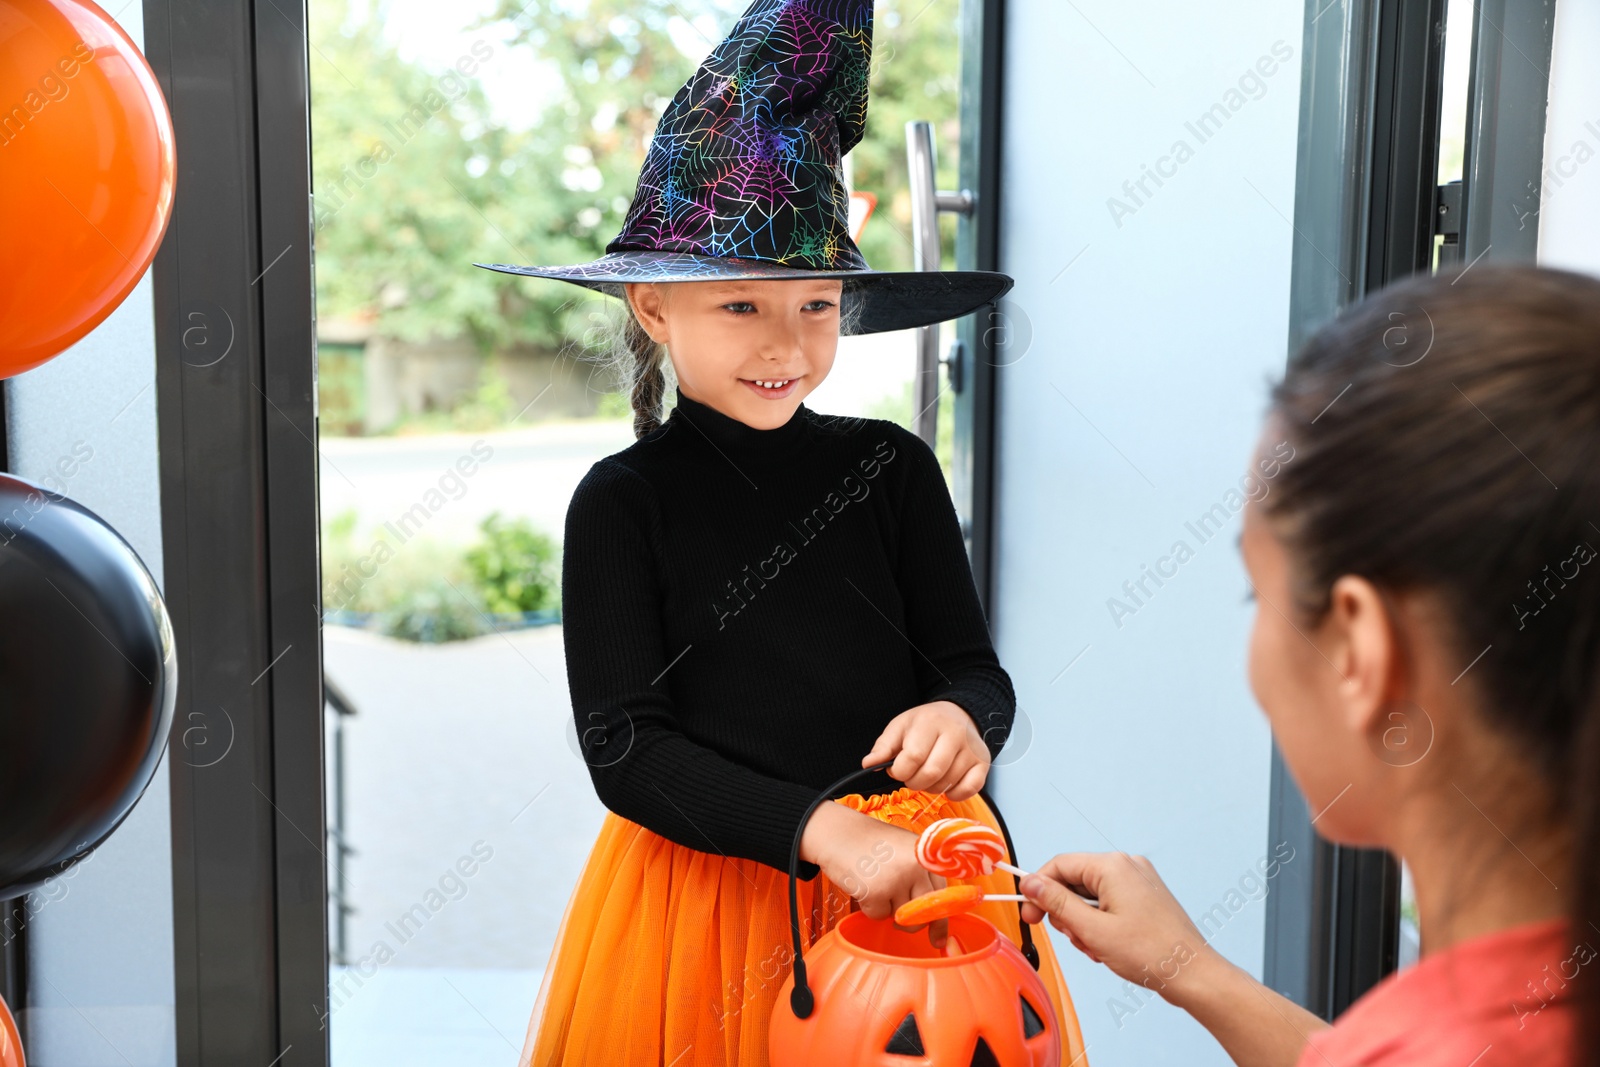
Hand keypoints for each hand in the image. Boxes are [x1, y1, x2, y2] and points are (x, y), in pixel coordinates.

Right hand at [799, 802, 950, 946]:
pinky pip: (879, 916)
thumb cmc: (870, 843)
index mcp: (927, 856)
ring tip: (875, 883)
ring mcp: (897, 879)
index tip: (938, 940)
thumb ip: (920, 877)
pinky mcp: (876, 891)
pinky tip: (862, 886)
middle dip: (911, 923)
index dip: (940, 919)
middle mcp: (916, 867)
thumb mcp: (904, 851)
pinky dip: (869, 908)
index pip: (942, 896)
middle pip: (924, 913)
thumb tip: (934, 923)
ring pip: (901, 918)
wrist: (837, 831)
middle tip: (896, 918)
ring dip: (886, 909)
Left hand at [863, 700, 990, 799]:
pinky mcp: (983, 763)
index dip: (899, 771)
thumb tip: (868, 764)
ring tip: (927, 775)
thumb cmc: (925, 724)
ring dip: (931, 788)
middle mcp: (955, 734)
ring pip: (947, 783)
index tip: (896, 769)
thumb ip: (883, 747)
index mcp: (930, 722)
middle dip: (914, 782)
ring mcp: (972, 749)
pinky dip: (953, 794)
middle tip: (911, 775)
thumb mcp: (900, 727)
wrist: (958, 714)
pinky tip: (945, 784)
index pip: (912, 757)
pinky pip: (969, 789)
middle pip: (931, 773)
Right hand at [1018, 851, 1219, 1008]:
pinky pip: (1108, 904)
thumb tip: (1031, 883)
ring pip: (1090, 896)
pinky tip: (1108, 946)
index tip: (1029, 913)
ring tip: (1096, 947)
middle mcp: (1127, 867)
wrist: (1192, 974)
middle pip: (1074, 881)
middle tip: (1073, 937)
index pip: (1059, 866)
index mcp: (1113, 867)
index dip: (1038, 890)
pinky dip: (1100, 924)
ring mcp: (1138, 881)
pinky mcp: (1144, 897)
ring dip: (1084, 923)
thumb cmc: (1153, 953)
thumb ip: (1057, 903)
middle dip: (1067, 913)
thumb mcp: (1092, 930)